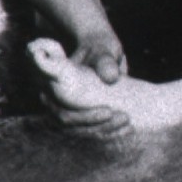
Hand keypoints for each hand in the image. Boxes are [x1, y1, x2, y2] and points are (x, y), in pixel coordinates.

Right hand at [28, 33, 147, 138]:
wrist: (103, 52)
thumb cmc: (99, 48)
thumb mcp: (102, 50)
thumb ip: (104, 60)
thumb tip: (110, 77)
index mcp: (53, 87)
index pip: (62, 113)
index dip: (83, 118)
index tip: (108, 111)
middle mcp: (57, 103)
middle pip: (73, 126)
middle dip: (99, 125)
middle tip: (125, 117)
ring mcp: (70, 112)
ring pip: (83, 133)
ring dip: (106, 132)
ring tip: (128, 124)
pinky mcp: (84, 118)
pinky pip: (93, 132)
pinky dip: (110, 133)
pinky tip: (128, 129)